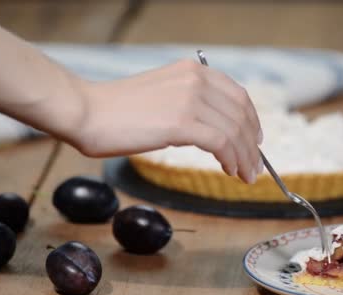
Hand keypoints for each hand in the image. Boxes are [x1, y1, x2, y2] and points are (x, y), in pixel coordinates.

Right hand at [73, 59, 263, 183]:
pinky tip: (229, 170)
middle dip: (252, 144)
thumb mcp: (161, 95)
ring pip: (234, 131)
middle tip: (254, 166)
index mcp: (192, 71)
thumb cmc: (116, 110)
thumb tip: (212, 129)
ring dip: (245, 156)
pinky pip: (221, 143)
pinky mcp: (181, 122)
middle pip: (241, 114)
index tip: (255, 140)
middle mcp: (195, 79)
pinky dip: (232, 159)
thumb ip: (188, 103)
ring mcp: (189, 99)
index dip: (252, 120)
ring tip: (245, 175)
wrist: (86, 112)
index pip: (238, 96)